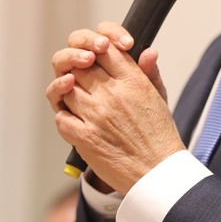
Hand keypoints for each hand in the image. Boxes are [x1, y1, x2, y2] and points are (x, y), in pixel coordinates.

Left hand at [47, 23, 183, 192]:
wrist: (157, 172)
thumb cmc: (159, 135)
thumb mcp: (160, 98)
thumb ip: (150, 72)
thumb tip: (147, 51)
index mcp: (133, 81)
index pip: (104, 49)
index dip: (96, 49)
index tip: (96, 58)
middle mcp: (112, 94)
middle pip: (79, 65)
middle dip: (78, 69)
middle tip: (83, 78)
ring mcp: (95, 115)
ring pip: (65, 89)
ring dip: (69, 93)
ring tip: (80, 101)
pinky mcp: (83, 137)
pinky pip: (61, 117)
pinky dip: (65, 117)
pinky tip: (76, 121)